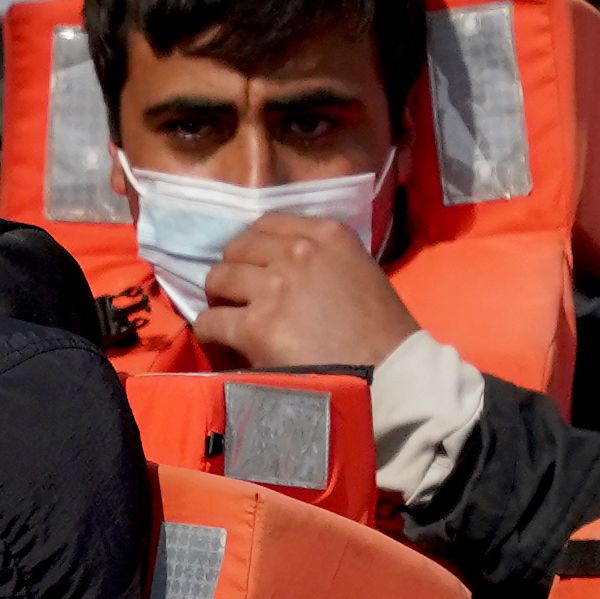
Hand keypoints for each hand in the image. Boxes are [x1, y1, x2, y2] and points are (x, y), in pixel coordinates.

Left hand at [186, 218, 417, 371]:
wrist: (389, 374)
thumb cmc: (384, 332)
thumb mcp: (360, 271)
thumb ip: (323, 260)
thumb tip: (284, 267)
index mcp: (327, 234)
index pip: (268, 224)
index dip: (253, 247)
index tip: (253, 266)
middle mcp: (296, 252)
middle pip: (237, 248)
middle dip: (233, 270)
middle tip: (236, 295)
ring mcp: (273, 287)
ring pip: (218, 280)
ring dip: (219, 299)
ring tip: (227, 318)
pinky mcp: (255, 326)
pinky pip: (211, 321)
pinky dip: (210, 333)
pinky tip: (221, 343)